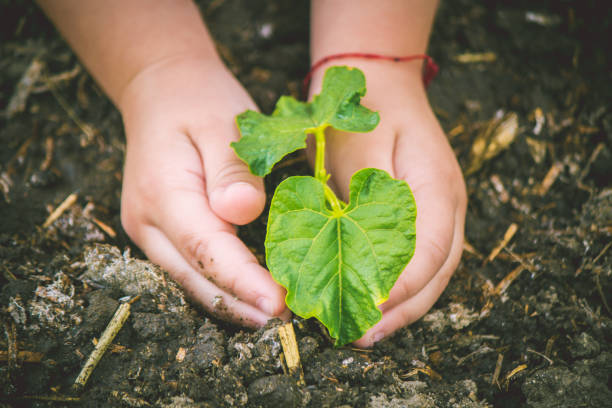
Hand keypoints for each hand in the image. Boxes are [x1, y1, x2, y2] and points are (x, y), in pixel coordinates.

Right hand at [119, 54, 289, 325]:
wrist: (162, 92)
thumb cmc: (199, 101)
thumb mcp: (223, 122)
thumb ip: (232, 169)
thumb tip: (242, 212)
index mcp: (164, 193)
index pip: (206, 250)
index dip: (243, 282)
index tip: (279, 306)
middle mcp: (148, 222)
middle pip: (195, 279)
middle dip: (241, 306)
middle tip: (288, 322)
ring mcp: (150, 232)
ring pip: (190, 282)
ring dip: (231, 304)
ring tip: (275, 319)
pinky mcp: (161, 234)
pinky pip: (191, 270)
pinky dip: (220, 288)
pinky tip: (250, 296)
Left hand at [308, 61, 466, 346]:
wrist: (381, 81)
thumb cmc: (363, 112)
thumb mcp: (357, 150)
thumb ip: (361, 201)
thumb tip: (355, 255)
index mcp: (437, 186)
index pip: (430, 249)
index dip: (402, 284)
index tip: (369, 307)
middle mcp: (448, 204)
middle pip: (438, 270)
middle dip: (402, 308)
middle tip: (363, 334)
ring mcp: (440, 210)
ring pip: (433, 270)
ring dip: (403, 304)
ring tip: (368, 331)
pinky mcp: (424, 214)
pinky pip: (419, 258)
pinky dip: (400, 284)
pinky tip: (377, 302)